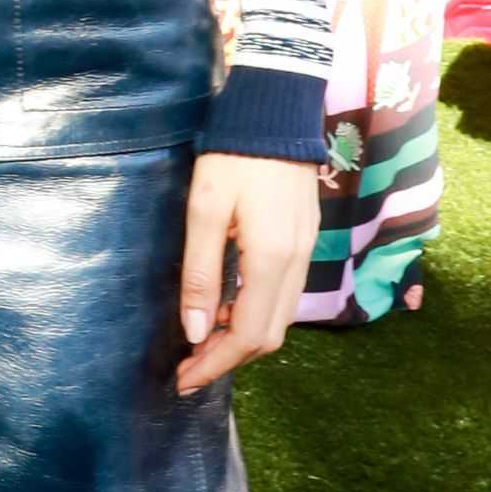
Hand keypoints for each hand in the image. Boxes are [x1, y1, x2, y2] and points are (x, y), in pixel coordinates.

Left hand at [176, 150, 319, 393]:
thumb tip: (197, 332)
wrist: (276, 111)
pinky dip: (256, 313)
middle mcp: (297, 263)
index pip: (249, 335)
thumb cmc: (233, 155)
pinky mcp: (305, 241)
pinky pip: (285, 295)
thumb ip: (202, 274)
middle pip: (270, 336)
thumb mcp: (204, 210)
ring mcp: (307, 252)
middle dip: (229, 359)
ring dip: (243, 338)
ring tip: (202, 342)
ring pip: (280, 318)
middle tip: (188, 367)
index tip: (184, 379)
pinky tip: (227, 307)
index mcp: (272, 259)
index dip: (216, 364)